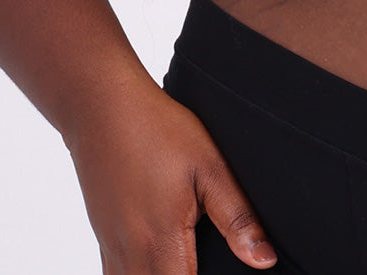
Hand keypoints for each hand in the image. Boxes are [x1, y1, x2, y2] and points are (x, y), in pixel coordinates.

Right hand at [66, 83, 276, 272]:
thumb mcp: (210, 168)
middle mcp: (130, 256)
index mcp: (160, 243)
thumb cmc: (158, 131)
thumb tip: (264, 259)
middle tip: (212, 261)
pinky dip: (140, 274)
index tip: (231, 272)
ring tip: (189, 259)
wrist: (103, 109)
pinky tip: (162, 261)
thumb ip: (237, 218)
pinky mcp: (103, 238)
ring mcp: (111, 249)